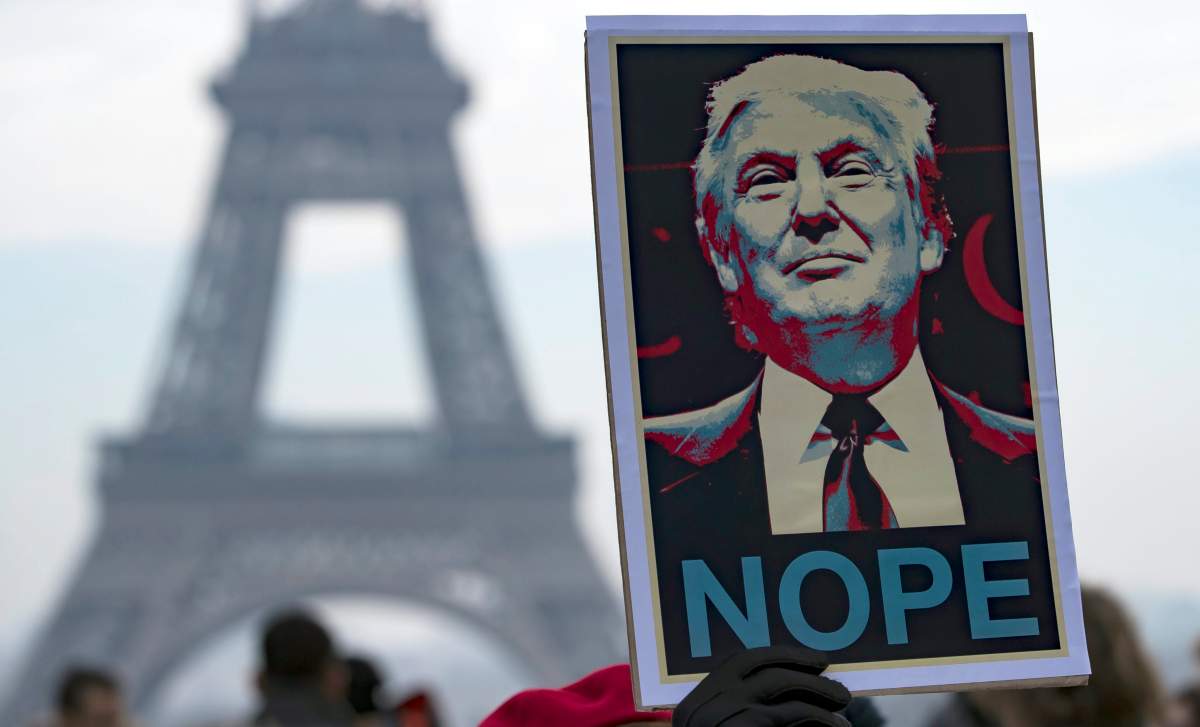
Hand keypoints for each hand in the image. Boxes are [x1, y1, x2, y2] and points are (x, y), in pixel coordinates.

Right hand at [673, 645, 851, 725]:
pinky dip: (822, 718)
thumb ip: (745, 714)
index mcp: (695, 705)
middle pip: (763, 670)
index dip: (779, 655)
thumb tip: (794, 689)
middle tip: (834, 681)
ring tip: (843, 702)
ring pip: (781, 685)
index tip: (811, 659)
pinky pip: (794, 715)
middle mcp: (704, 706)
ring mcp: (723, 717)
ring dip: (818, 689)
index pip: (739, 661)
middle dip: (805, 671)